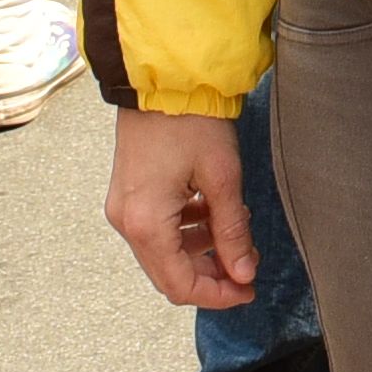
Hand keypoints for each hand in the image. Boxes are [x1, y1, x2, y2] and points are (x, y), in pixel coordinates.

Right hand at [104, 110, 258, 310]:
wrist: (161, 77)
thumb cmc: (190, 120)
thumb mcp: (221, 176)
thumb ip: (232, 230)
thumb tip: (244, 273)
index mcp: (145, 223)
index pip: (180, 284)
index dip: (216, 295)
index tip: (247, 290)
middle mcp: (126, 220)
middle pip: (169, 273)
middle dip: (210, 275)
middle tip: (247, 266)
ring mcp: (124, 206)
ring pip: (164, 251)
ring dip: (201, 250)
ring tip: (237, 232)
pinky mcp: (129, 192)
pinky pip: (157, 227)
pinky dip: (187, 230)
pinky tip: (213, 212)